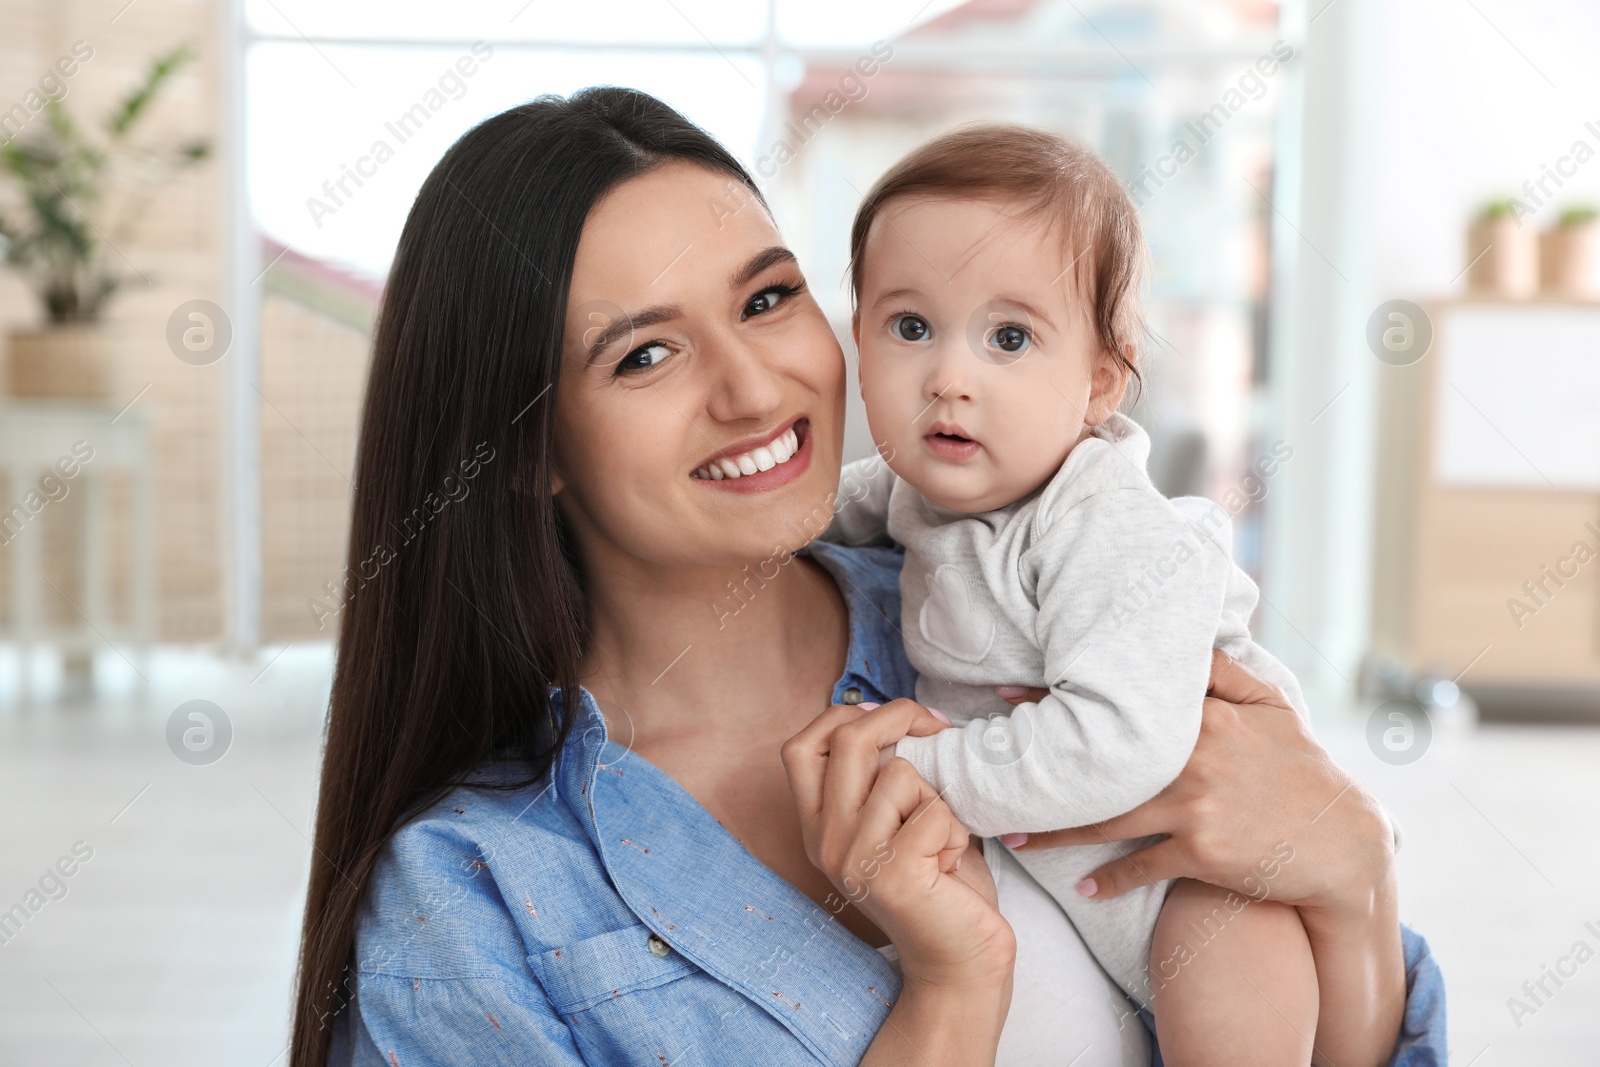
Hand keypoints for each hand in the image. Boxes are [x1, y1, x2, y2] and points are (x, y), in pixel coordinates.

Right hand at [782, 698, 1014, 990]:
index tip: (892, 718)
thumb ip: (883, 776)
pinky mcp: (892, 874)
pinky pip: (933, 812)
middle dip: (900, 719)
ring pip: (899, 774)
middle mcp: (824, 841)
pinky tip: (949, 865)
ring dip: (936, 797)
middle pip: (847, 741)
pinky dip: (956, 830)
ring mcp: (853, 858)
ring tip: (940, 839)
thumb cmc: (939, 885)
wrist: (959, 962)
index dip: (844, 715)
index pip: (800, 747)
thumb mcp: (896, 821)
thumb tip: (902, 717)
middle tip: (935, 731)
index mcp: (818, 826)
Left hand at [998, 651, 1394, 914]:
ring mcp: (1194, 807)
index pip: (1113, 702)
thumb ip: (1221, 669)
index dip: (1055, 696)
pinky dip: (1110, 880)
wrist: (1343, 840)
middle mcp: (1190, 757)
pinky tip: (1082, 888)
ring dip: (1055, 832)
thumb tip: (1179, 635)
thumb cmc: (1302, 767)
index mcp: (1199, 716)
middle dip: (1039, 763)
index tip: (1003, 693)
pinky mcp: (1201, 853)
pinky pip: (1142, 865)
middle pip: (1097, 761)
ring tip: (1012, 838)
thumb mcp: (1272, 705)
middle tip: (988, 768)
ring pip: (1106, 819)